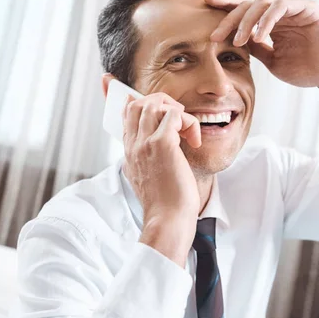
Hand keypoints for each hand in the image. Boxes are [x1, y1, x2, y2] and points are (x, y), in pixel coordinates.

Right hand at [122, 92, 200, 265]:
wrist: (167, 220)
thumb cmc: (164, 202)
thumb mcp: (147, 177)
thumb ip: (145, 157)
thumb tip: (154, 143)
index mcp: (129, 151)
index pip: (125, 113)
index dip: (134, 100)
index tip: (142, 97)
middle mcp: (133, 144)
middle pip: (137, 103)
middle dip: (161, 102)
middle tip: (178, 118)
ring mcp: (145, 143)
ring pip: (154, 104)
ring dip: (176, 111)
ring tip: (186, 130)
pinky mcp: (162, 145)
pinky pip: (174, 115)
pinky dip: (188, 122)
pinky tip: (193, 140)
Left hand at [205, 0, 318, 87]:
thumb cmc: (305, 69)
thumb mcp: (272, 60)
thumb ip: (255, 48)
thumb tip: (234, 41)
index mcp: (271, 23)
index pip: (244, 10)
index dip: (225, 8)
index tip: (205, 8)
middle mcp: (280, 12)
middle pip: (248, 4)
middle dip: (228, 18)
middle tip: (214, 36)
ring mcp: (293, 8)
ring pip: (262, 2)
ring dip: (246, 21)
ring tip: (238, 41)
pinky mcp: (307, 9)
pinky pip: (281, 6)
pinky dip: (267, 21)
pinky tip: (259, 37)